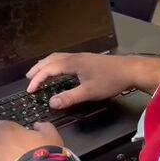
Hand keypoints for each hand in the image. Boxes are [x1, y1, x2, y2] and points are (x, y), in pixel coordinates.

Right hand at [26, 53, 140, 108]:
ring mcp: (82, 57)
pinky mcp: (88, 60)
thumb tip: (51, 103)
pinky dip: (56, 64)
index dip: (37, 79)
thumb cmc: (110, 80)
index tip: (29, 90)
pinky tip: (60, 71)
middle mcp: (75, 57)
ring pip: (58, 58)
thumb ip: (70, 98)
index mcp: (72, 63)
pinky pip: (65, 59)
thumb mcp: (89, 92)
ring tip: (39, 73)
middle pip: (51, 60)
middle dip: (38, 69)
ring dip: (47, 65)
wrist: (130, 70)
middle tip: (29, 79)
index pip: (48, 69)